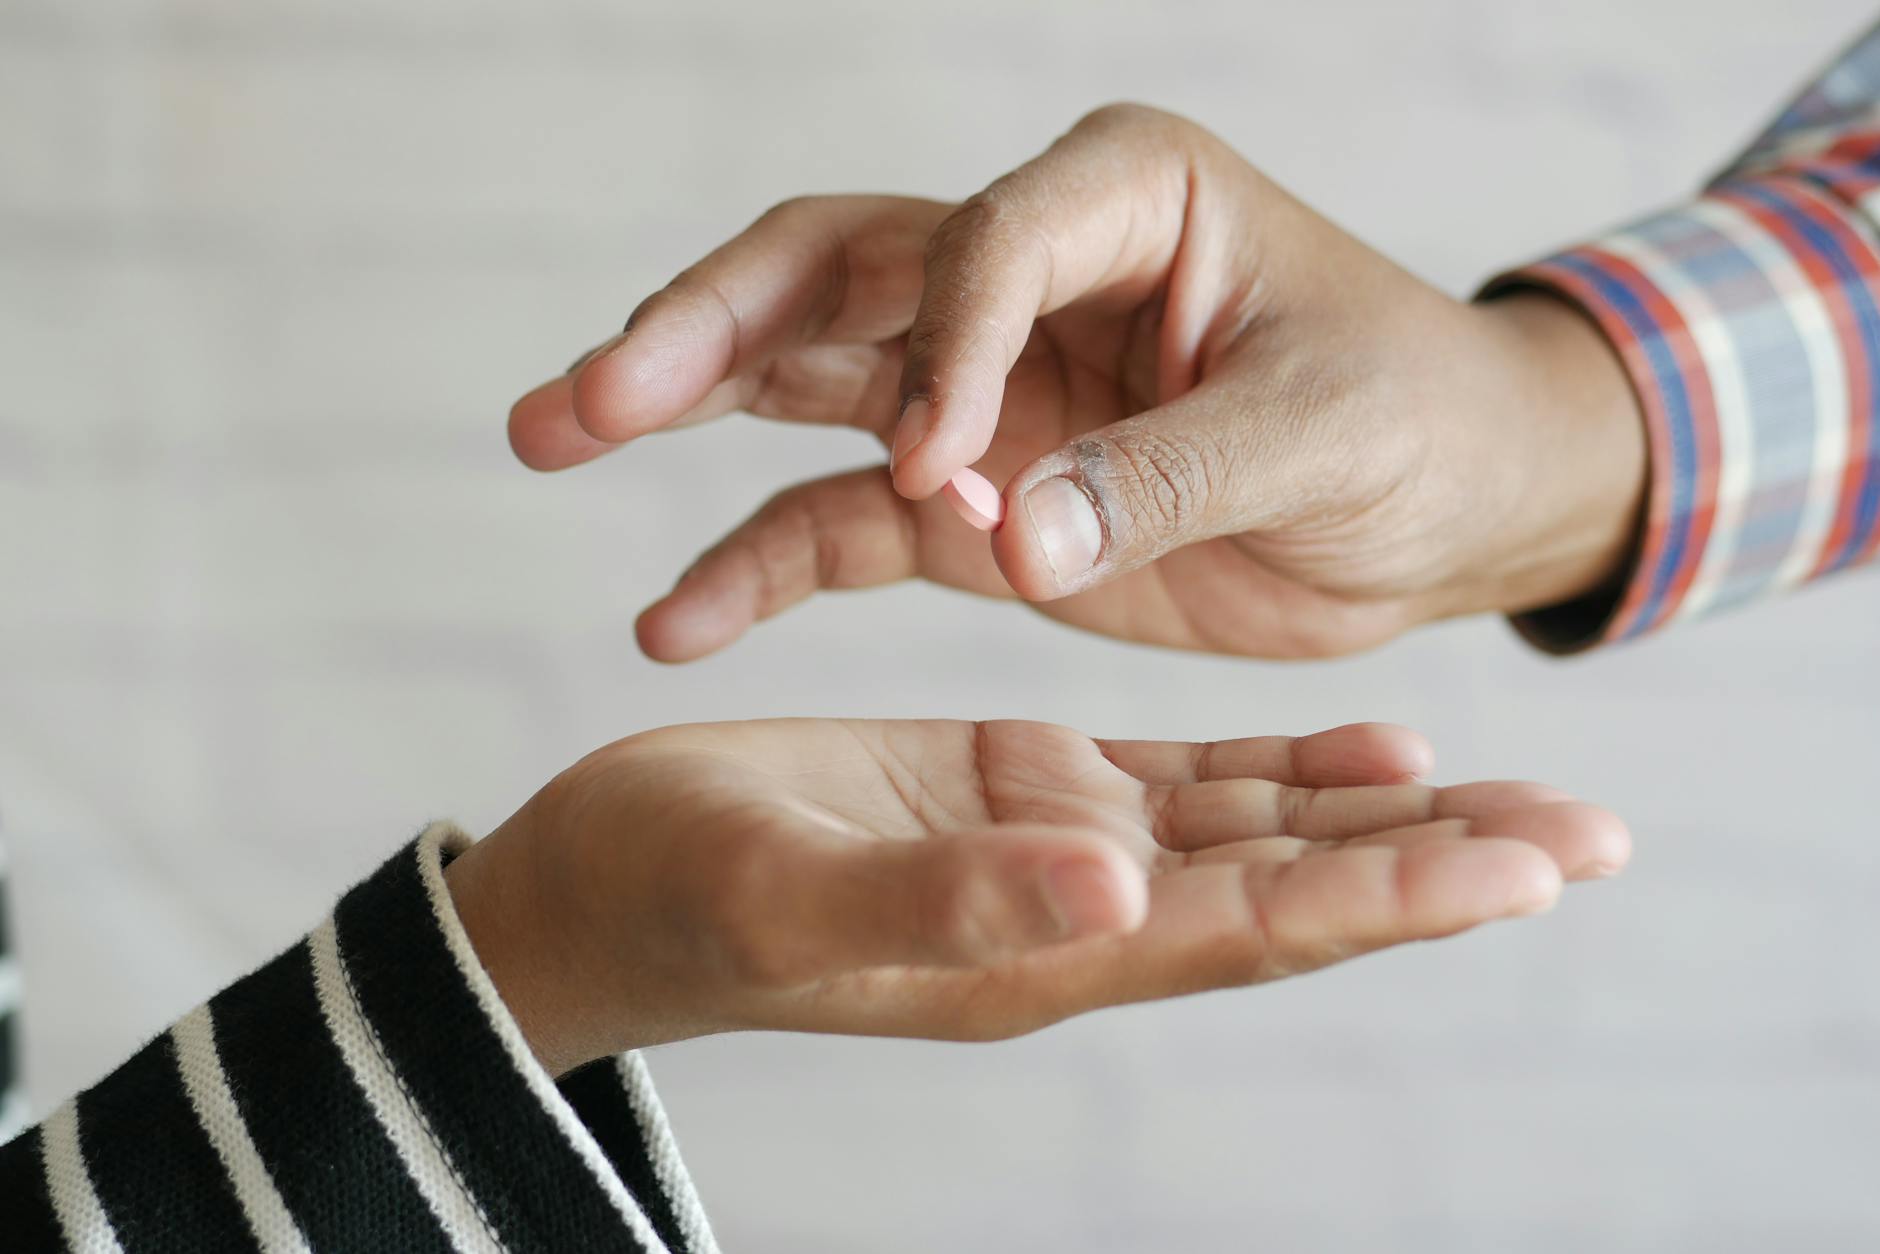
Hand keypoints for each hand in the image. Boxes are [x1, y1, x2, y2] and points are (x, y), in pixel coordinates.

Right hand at [444, 718, 1627, 1075]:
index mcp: (1034, 943)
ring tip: (1513, 794)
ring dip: (1380, 815)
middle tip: (1593, 834)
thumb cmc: (663, 897)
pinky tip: (1360, 742)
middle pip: (1291, 888)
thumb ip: (942, 902)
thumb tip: (1118, 886)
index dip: (1386, 897)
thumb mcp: (783, 889)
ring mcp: (1050, 844)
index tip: (1528, 872)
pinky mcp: (1015, 784)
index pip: (1250, 923)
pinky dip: (1279, 767)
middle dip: (1437, 862)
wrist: (595, 889)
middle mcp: (1071, 904)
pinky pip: (1179, 779)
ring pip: (1254, 829)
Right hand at [508, 104, 1646, 660]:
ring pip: (801, 373)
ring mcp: (986, 385)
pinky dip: (761, 560)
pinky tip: (676, 614)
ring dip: (678, 400)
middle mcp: (1031, 275)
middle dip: (705, 326)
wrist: (1449, 504)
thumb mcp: (1327, 434)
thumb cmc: (1418, 428)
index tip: (944, 467)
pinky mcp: (975, 495)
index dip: (944, 346)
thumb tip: (1013, 538)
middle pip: (832, 271)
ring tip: (548, 432)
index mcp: (1129, 199)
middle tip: (591, 395)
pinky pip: (843, 517)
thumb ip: (1170, 475)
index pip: (988, 240)